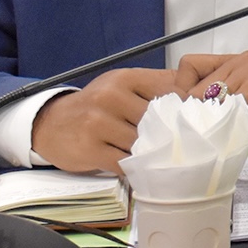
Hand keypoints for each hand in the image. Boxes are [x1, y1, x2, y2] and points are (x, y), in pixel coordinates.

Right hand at [29, 68, 181, 174]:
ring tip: (158, 158)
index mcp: (125, 78)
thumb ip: (156, 85)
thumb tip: (198, 90)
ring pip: (142, 143)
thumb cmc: (95, 106)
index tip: (194, 122)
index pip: (169, 93)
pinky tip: (138, 169)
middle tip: (180, 146)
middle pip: (157, 120)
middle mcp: (111, 96)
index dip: (183, 110)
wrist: (49, 124)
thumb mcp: (122, 85)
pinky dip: (134, 169)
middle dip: (168, 134)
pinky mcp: (90, 149)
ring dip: (151, 154)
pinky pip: (124, 163)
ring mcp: (98, 123)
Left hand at [173, 51, 247, 150]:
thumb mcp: (241, 103)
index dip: (182, 92)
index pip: (188, 66)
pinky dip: (224, 122)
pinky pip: (223, 105)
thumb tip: (180, 110)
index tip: (191, 114)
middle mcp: (242, 61)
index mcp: (236, 61)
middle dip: (193, 110)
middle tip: (209, 128)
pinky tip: (239, 128)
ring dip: (209, 118)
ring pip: (204, 96)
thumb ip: (217, 99)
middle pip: (191, 84)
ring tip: (226, 129)